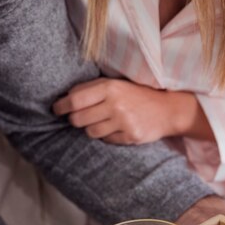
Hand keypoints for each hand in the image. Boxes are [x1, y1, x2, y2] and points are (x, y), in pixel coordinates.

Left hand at [53, 78, 213, 143]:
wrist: (168, 109)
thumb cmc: (138, 95)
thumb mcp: (118, 84)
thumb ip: (94, 89)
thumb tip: (66, 99)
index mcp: (110, 87)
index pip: (75, 100)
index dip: (61, 106)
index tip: (56, 109)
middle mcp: (115, 104)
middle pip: (78, 119)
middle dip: (75, 120)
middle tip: (78, 118)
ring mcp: (123, 121)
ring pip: (90, 132)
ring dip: (91, 128)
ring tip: (101, 122)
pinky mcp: (130, 136)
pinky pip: (106, 140)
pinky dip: (107, 136)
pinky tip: (116, 128)